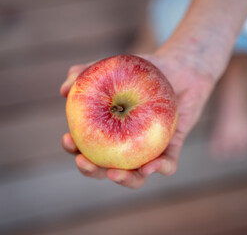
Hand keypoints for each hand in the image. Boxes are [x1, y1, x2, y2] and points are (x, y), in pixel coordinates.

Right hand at [60, 52, 212, 187]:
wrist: (182, 67)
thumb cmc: (144, 70)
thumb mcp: (114, 67)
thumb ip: (87, 72)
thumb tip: (64, 90)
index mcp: (112, 132)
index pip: (89, 147)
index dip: (74, 150)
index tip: (68, 139)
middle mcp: (129, 146)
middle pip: (107, 168)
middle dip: (92, 171)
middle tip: (84, 162)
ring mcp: (150, 149)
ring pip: (137, 176)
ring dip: (124, 180)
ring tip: (114, 173)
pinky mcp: (173, 148)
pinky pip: (167, 165)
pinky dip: (159, 169)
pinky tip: (149, 166)